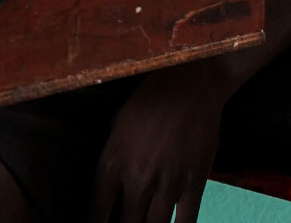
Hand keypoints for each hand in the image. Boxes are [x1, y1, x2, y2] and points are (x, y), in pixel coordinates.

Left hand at [90, 66, 230, 222]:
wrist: (193, 82)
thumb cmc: (153, 97)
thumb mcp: (120, 123)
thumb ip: (112, 157)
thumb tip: (105, 187)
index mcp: (115, 159)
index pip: (96, 211)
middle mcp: (139, 175)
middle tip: (128, 221)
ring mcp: (168, 181)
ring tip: (146, 222)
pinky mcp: (195, 181)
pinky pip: (185, 222)